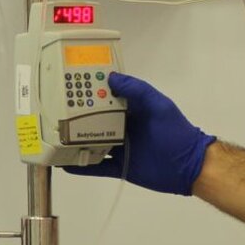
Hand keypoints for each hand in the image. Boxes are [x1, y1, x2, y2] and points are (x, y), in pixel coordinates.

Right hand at [64, 72, 216, 195]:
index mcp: (131, 109)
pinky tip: (65, 164)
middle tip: (55, 113)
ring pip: (93, 143)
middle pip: (95, 121)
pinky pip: (97, 166)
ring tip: (55, 138)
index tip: (71, 86)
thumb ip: (137, 90)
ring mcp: (120, 148)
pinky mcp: (120, 167)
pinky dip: (81, 166)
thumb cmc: (176, 133)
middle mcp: (123, 127)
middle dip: (78, 117)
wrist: (188, 166)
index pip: (107, 98)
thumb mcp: (159, 105)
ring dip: (76, 142)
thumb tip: (111, 77)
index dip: (90, 92)